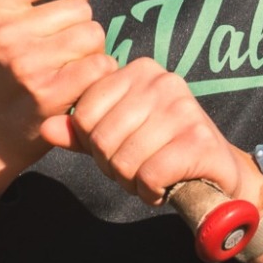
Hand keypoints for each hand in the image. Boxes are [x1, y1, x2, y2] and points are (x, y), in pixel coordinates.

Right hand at [0, 0, 118, 195]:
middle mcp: (3, 34)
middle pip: (79, 8)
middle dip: (79, 27)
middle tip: (63, 50)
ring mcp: (26, 63)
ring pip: (92, 34)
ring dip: (92, 51)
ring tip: (72, 66)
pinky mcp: (49, 91)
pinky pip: (100, 64)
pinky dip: (99, 73)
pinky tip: (83, 83)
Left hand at [68, 61, 262, 262]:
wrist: (218, 174)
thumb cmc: (161, 151)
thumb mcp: (116, 136)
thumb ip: (80, 132)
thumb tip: (44, 128)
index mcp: (138, 70)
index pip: (84, 112)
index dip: (92, 144)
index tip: (116, 151)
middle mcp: (162, 80)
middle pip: (101, 137)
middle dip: (112, 166)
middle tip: (134, 170)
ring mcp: (182, 107)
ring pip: (124, 159)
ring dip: (131, 182)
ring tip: (149, 177)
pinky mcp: (198, 139)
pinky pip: (148, 175)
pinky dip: (150, 191)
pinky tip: (163, 187)